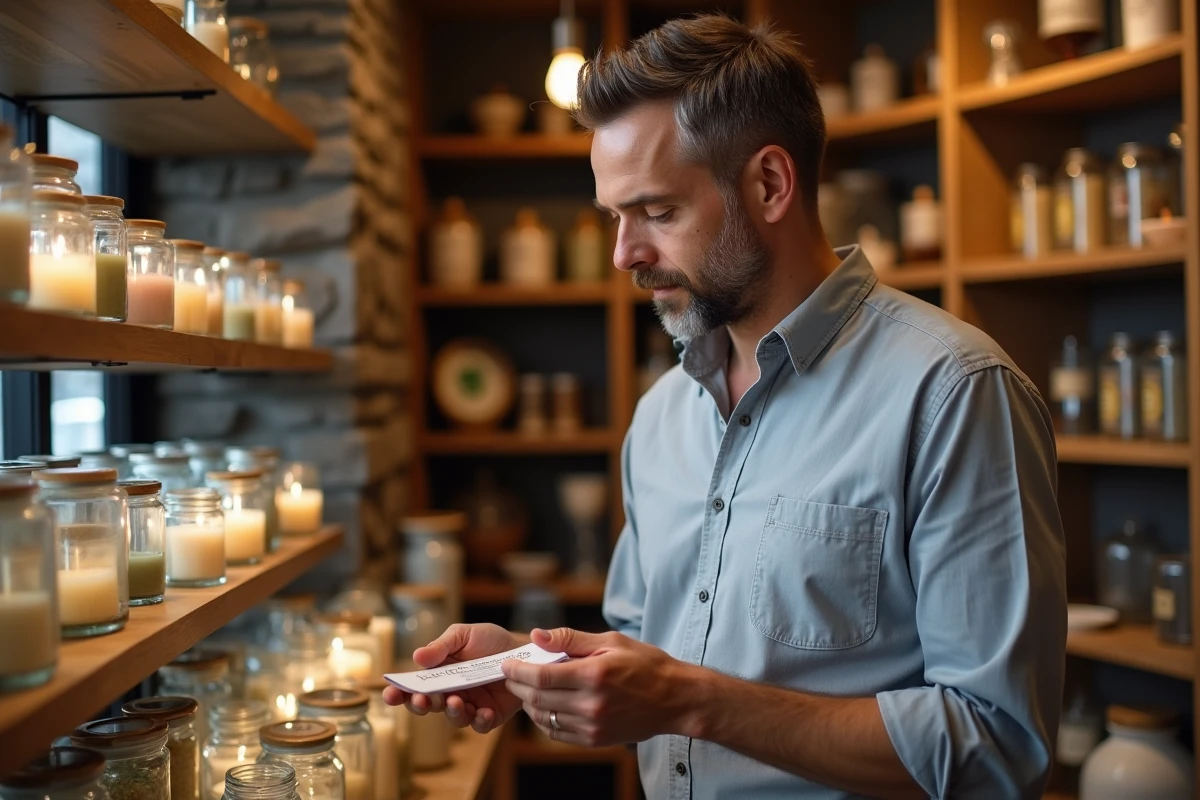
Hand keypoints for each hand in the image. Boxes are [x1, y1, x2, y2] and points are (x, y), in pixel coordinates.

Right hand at [382, 623, 524, 733]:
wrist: (523, 650)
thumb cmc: (490, 640)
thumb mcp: (464, 635)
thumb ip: (442, 646)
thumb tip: (417, 657)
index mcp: (440, 673)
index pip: (415, 686)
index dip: (400, 692)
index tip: (390, 694)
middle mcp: (451, 692)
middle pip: (429, 705)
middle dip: (421, 705)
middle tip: (422, 699)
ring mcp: (470, 705)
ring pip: (453, 718)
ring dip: (451, 712)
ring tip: (455, 701)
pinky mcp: (489, 715)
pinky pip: (479, 725)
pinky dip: (479, 721)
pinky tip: (483, 712)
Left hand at [501, 627, 691, 746]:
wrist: (674, 699)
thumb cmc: (645, 664)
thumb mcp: (611, 641)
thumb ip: (571, 639)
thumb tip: (537, 636)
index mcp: (594, 675)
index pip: (541, 676)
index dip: (518, 670)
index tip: (507, 663)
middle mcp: (591, 704)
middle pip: (538, 698)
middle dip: (517, 686)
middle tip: (511, 675)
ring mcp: (593, 726)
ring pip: (544, 718)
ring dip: (529, 703)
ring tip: (527, 688)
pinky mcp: (595, 740)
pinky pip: (557, 733)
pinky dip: (544, 719)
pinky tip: (546, 705)